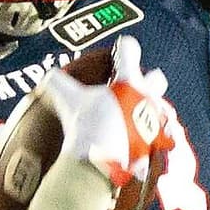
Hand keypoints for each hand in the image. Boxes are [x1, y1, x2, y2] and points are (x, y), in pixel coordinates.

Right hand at [43, 34, 178, 188]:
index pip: (130, 50)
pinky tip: (134, 140)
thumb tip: (49, 75)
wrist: (102, 160)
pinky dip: (148, 136)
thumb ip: (58, 82)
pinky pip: (159, 136)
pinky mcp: (156, 143)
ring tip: (129, 119)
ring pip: (159, 108)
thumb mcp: (67, 99)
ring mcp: (154, 120)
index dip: (124, 48)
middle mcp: (146, 96)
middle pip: (156, 78)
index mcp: (128, 80)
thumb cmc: (88, 125)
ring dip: (146, 110)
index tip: (119, 52)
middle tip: (129, 89)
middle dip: (147, 80)